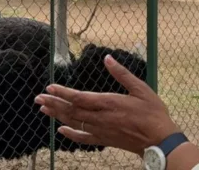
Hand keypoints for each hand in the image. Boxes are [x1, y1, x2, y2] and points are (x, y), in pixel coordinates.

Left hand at [34, 54, 180, 156]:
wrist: (161, 141)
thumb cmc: (153, 113)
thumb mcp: (141, 89)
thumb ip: (122, 74)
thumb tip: (107, 58)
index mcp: (110, 103)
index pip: (80, 98)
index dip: (63, 93)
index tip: (49, 88)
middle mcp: (102, 118)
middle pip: (72, 111)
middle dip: (53, 104)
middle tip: (37, 99)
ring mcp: (102, 131)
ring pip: (74, 123)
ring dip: (57, 116)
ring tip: (43, 110)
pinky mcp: (105, 140)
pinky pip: (83, 138)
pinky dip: (70, 134)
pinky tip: (61, 130)